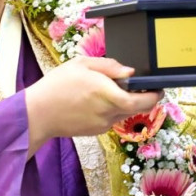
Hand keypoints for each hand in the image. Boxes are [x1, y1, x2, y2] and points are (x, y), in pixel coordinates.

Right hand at [25, 57, 161, 155]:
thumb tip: (130, 72)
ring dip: (128, 103)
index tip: (158, 88)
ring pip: (125, 114)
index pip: (140, 101)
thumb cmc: (57, 85)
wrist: (38, 114)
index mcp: (105, 93)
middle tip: (146, 89)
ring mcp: (102, 124)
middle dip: (145, 100)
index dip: (154, 96)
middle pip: (137, 109)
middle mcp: (108, 111)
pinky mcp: (96, 131)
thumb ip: (108, 66)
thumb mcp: (81, 64)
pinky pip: (113, 119)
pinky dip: (113, 109)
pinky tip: (99, 101)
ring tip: (115, 90)